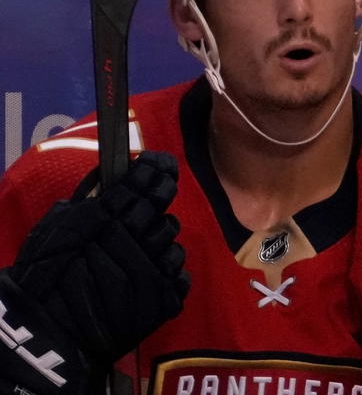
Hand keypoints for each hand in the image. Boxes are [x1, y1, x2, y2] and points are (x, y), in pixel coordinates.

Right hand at [9, 152, 188, 364]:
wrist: (47, 332)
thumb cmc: (44, 278)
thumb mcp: (56, 227)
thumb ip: (88, 201)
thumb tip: (110, 182)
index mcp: (110, 212)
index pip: (147, 178)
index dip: (155, 169)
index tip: (157, 166)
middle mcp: (137, 234)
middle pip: (163, 207)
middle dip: (156, 206)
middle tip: (144, 214)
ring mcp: (155, 267)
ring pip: (172, 242)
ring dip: (158, 246)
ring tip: (135, 258)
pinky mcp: (166, 297)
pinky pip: (179, 275)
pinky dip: (165, 276)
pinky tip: (144, 282)